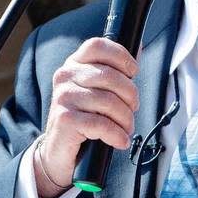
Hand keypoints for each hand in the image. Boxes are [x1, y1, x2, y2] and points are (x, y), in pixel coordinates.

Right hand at [33, 38, 138, 197]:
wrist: (58, 151)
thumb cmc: (84, 118)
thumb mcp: (95, 91)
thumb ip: (113, 71)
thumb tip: (138, 46)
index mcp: (74, 64)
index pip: (98, 46)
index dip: (121, 56)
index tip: (132, 72)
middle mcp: (65, 76)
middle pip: (110, 76)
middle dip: (130, 96)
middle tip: (132, 110)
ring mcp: (63, 97)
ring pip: (109, 102)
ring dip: (125, 119)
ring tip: (125, 128)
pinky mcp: (65, 119)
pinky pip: (101, 124)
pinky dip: (116, 135)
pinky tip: (120, 141)